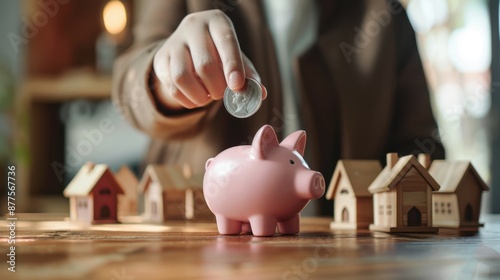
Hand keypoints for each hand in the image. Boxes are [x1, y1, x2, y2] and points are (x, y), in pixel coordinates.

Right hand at [152, 10, 266, 109]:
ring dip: (200, 96)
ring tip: (208, 97)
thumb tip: (260, 93)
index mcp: (217, 21)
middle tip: (222, 94)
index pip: (226, 42)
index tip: (237, 86)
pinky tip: (196, 98)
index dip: (232, 66)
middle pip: (205, 65)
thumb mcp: (237, 59)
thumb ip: (249, 75)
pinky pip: (171, 87)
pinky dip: (187, 100)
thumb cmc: (219, 54)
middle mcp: (193, 26)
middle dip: (217, 87)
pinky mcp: (161, 59)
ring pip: (182, 77)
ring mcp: (174, 42)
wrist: (189, 49)